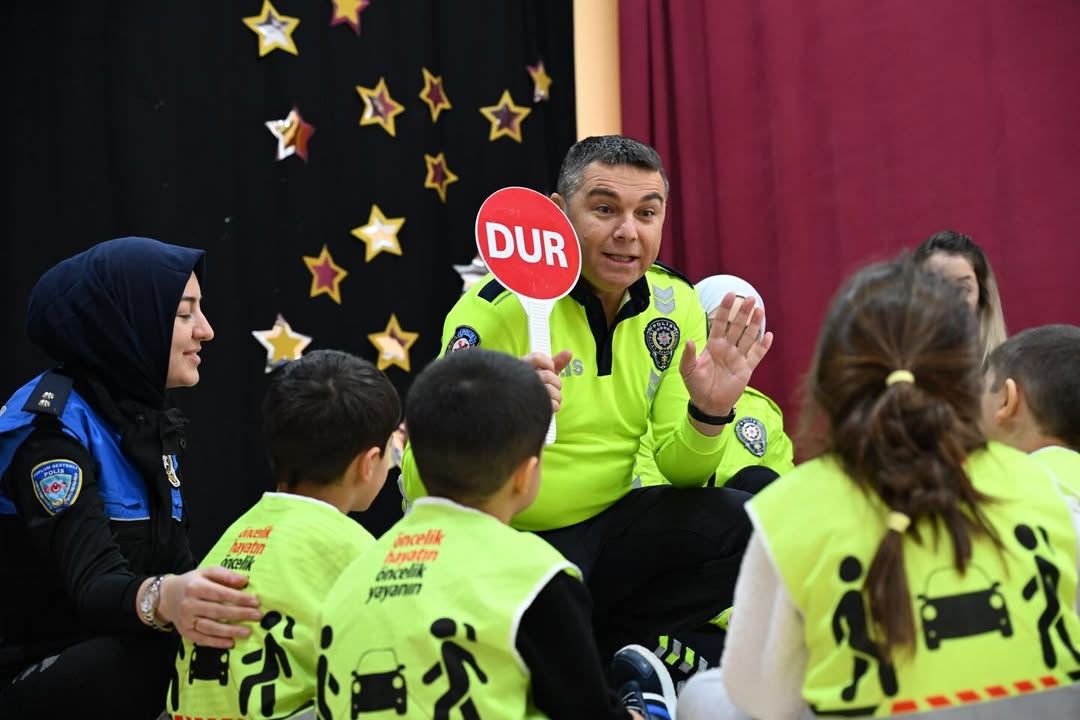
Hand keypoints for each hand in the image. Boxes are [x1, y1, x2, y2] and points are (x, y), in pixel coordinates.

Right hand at [158, 566, 262, 647]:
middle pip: (218, 611)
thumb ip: (225, 575)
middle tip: (257, 616)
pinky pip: (202, 639)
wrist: (166, 597)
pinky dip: (217, 642)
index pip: (221, 593)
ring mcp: (186, 620)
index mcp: (195, 586)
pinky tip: (231, 643)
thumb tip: (244, 581)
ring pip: (211, 627)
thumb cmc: (192, 583)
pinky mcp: (185, 632)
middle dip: (240, 614)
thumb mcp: (206, 572)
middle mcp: (189, 604)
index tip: (255, 602)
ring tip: (247, 632)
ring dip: (231, 631)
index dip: (239, 598)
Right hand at [521, 350, 572, 411]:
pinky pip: (552, 405)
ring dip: (556, 396)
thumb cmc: (529, 390)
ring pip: (551, 390)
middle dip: (555, 383)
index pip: (537, 358)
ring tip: (549, 399)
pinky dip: (555, 406)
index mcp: (520, 368)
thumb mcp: (541, 374)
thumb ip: (555, 363)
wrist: (514, 410)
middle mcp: (520, 380)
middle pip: (547, 375)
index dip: (548, 364)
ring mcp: (524, 395)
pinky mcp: (530, 409)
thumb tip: (569, 353)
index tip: (550, 369)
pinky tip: (548, 407)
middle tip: (549, 387)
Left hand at [679, 292, 772, 419]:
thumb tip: (690, 341)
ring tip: (760, 310)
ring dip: (754, 324)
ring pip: (748, 337)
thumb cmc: (696, 386)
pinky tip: (769, 335)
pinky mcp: (746, 369)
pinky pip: (756, 355)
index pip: (720, 323)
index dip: (725, 309)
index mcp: (713, 345)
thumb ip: (689, 356)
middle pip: (737, 326)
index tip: (730, 295)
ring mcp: (738, 357)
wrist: (708, 404)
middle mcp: (727, 348)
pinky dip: (763, 346)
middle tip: (751, 298)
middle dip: (743, 312)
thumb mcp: (688, 370)